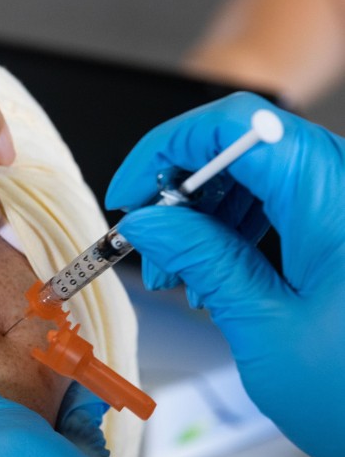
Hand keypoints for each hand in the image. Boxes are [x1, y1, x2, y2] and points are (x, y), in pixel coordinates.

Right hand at [107, 92, 344, 456]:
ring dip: (205, 212)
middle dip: (180, 188)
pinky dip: (237, 227)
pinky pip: (281, 200)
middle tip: (151, 243)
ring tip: (183, 272)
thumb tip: (147, 222)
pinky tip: (217, 274)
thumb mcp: (266, 329)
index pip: (237, 127)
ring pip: (257, 171)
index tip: (132, 193)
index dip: (168, 148)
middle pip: (244, 145)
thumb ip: (204, 261)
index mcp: (335, 206)